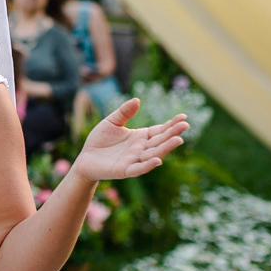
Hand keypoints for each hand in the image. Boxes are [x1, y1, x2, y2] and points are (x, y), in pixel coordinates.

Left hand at [74, 98, 188, 181]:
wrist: (85, 158)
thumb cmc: (99, 140)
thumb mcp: (112, 122)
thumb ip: (124, 112)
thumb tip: (137, 100)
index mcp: (140, 137)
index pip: (159, 130)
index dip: (171, 125)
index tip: (183, 117)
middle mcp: (141, 149)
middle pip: (160, 141)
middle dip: (172, 134)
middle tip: (185, 126)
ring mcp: (134, 160)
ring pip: (153, 154)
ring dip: (166, 148)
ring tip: (178, 140)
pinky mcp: (125, 170)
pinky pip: (139, 168)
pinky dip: (148, 165)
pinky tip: (157, 160)